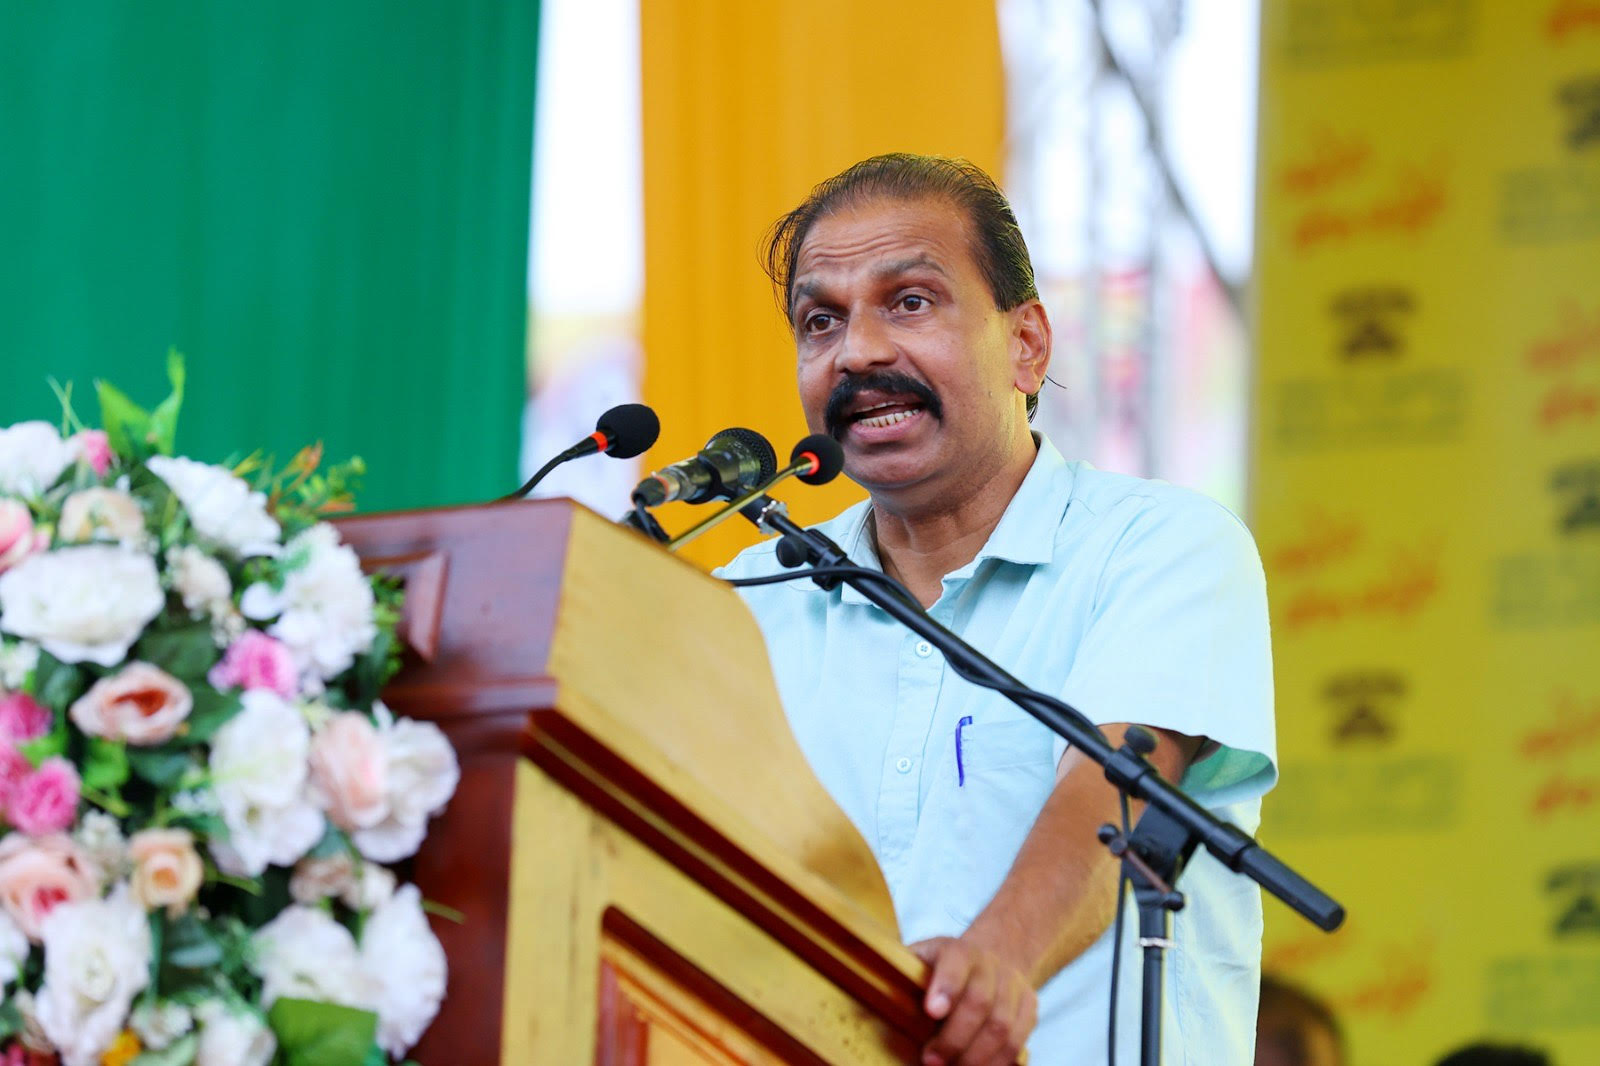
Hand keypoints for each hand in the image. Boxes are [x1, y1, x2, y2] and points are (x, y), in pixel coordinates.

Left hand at [909, 935, 1036, 1065]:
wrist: (994, 955)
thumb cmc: (942, 967)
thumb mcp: (921, 958)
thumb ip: (900, 973)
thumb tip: (863, 997)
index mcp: (959, 951)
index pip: (955, 963)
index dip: (946, 986)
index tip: (932, 1010)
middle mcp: (991, 966)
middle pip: (980, 1002)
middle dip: (955, 1037)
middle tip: (930, 1060)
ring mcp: (1013, 987)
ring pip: (1002, 1027)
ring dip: (975, 1057)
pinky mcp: (1029, 1010)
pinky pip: (1018, 1042)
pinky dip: (997, 1063)